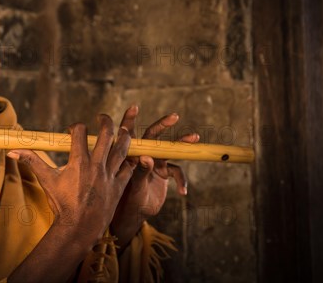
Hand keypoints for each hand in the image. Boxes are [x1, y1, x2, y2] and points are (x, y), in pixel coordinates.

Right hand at [8, 114, 134, 242]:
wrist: (79, 229)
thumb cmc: (62, 205)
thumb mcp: (46, 181)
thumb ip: (32, 162)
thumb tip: (13, 151)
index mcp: (79, 162)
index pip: (80, 132)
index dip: (76, 127)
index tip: (73, 130)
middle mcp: (97, 166)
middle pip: (106, 134)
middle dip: (105, 122)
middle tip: (102, 118)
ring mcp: (110, 176)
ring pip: (122, 149)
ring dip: (123, 136)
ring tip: (122, 129)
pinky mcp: (119, 186)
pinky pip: (129, 168)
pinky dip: (130, 160)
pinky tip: (129, 155)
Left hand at [110, 105, 198, 248]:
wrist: (135, 215)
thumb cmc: (128, 200)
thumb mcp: (134, 187)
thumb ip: (141, 173)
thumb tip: (147, 158)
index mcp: (130, 155)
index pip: (128, 134)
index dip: (130, 120)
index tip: (134, 107)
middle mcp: (143, 155)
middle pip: (153, 136)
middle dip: (163, 124)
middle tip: (174, 116)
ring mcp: (155, 162)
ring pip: (170, 149)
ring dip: (182, 144)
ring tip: (194, 137)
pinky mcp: (164, 172)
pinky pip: (177, 171)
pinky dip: (182, 180)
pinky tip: (183, 191)